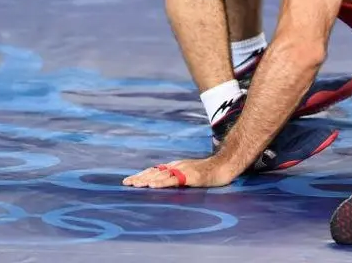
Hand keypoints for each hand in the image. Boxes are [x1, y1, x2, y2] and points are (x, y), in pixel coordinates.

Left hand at [122, 157, 239, 188]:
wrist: (225, 166)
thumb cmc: (209, 172)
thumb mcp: (190, 174)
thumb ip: (178, 177)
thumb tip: (166, 183)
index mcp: (176, 166)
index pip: (155, 170)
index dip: (142, 175)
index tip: (129, 180)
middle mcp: (177, 166)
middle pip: (155, 171)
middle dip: (140, 177)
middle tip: (126, 183)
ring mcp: (184, 170)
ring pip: (161, 175)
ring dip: (147, 179)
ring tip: (135, 184)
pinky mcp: (191, 176)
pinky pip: (174, 180)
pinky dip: (162, 182)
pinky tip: (153, 185)